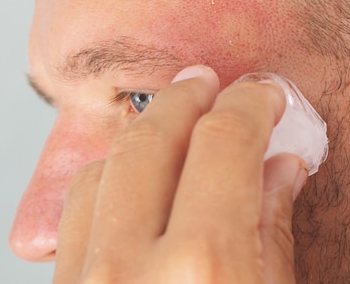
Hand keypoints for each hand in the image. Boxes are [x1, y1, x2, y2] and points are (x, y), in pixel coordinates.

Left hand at [53, 66, 307, 283]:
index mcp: (205, 270)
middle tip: (211, 84)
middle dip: (186, 98)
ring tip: (178, 134)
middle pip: (150, 139)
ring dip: (142, 140)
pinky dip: (110, 186)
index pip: (224, 142)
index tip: (264, 97)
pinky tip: (142, 189)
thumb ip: (275, 237)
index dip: (250, 105)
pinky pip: (69, 222)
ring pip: (98, 171)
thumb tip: (280, 169)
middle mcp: (129, 271)